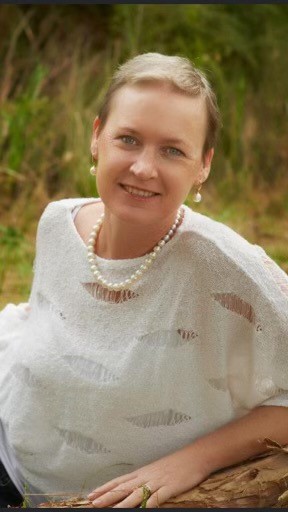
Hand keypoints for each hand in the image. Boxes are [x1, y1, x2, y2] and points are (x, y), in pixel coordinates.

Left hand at [87, 445, 208, 507]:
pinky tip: (140, 509)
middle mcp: (147, 476)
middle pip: (123, 487)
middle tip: (92, 503)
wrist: (195, 456)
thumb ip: (145, 480)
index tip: (91, 495)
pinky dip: (147, 504)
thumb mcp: (157, 470)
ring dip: (122, 503)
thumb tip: (132, 488)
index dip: (105, 488)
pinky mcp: (170, 487)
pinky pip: (156, 498)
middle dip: (107, 496)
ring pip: (136, 494)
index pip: (119, 481)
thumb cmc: (176, 464)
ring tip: (110, 509)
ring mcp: (158, 482)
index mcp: (143, 472)